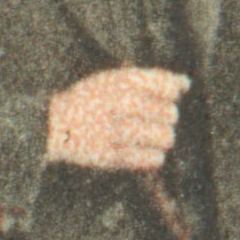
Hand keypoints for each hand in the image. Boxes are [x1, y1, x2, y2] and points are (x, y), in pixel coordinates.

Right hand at [44, 67, 188, 172]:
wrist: (53, 125)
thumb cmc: (93, 100)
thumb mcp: (115, 79)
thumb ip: (152, 79)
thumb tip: (186, 84)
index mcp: (120, 82)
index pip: (169, 88)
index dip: (170, 95)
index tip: (158, 98)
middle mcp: (118, 104)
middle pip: (170, 114)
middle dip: (166, 118)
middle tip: (149, 120)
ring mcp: (113, 131)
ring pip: (165, 137)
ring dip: (163, 139)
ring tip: (150, 137)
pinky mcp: (110, 156)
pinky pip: (152, 159)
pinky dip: (153, 157)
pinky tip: (144, 151)